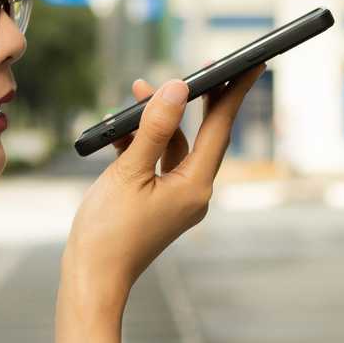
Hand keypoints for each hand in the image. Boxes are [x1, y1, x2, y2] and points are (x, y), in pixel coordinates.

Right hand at [57, 63, 265, 342]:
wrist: (91, 279)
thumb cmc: (108, 233)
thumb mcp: (128, 172)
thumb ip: (154, 128)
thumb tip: (176, 88)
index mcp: (195, 186)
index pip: (221, 129)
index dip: (235, 92)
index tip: (252, 63)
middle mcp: (194, 191)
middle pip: (204, 134)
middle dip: (198, 100)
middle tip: (201, 66)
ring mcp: (177, 198)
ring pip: (175, 146)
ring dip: (158, 120)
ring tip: (138, 92)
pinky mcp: (159, 202)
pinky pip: (158, 163)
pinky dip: (142, 143)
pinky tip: (120, 130)